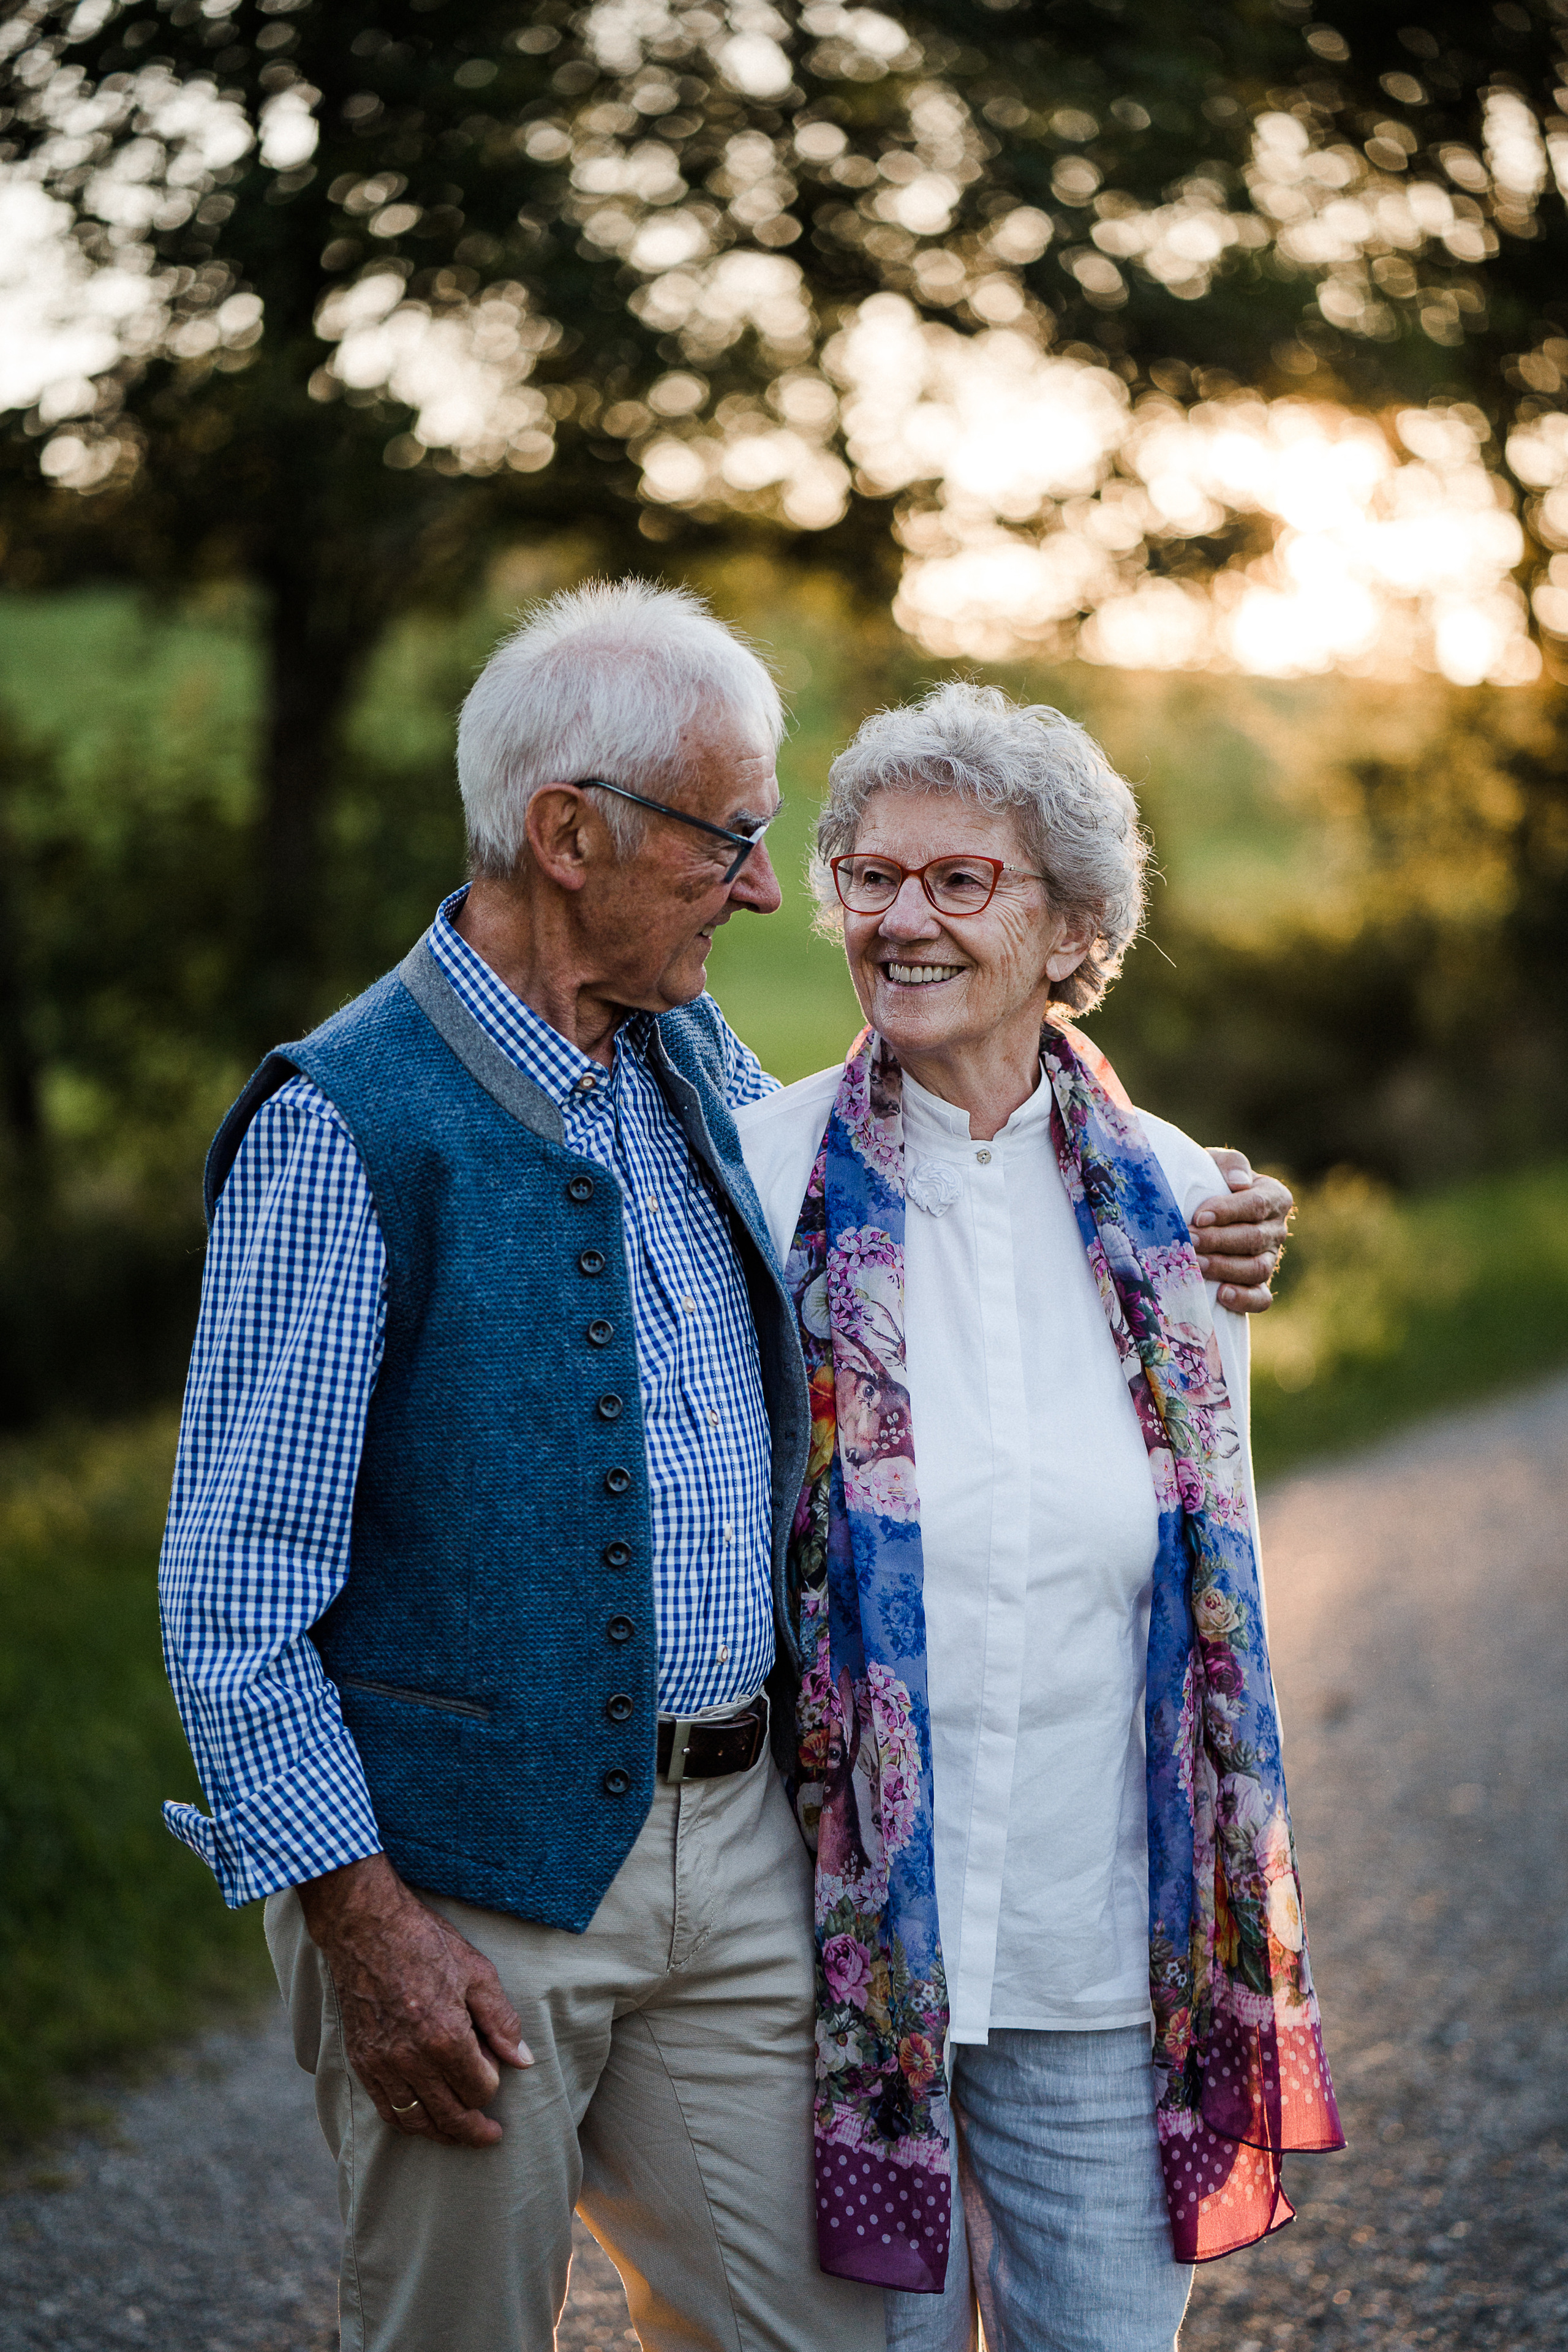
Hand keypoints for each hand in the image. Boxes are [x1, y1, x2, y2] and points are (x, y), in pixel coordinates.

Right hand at [297, 1852, 532, 2145]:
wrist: (366, 1928)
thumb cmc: (425, 1943)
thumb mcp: (477, 1973)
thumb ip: (502, 2021)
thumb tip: (524, 2060)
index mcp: (446, 2038)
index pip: (479, 2089)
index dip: (493, 2083)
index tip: (494, 2066)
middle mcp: (412, 2060)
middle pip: (449, 2116)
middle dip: (474, 2131)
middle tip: (490, 2136)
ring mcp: (382, 2064)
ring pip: (415, 2120)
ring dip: (440, 2133)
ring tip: (458, 2134)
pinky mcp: (361, 2061)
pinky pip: (385, 2108)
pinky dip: (406, 2120)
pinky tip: (420, 2118)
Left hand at [1190, 1149, 1293, 1314]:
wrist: (1200, 1210)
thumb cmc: (1208, 1182)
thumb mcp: (1216, 1164)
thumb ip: (1230, 1164)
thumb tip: (1239, 1183)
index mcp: (1273, 1197)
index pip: (1256, 1204)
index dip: (1228, 1211)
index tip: (1199, 1216)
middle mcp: (1276, 1229)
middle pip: (1254, 1239)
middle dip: (1219, 1241)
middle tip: (1189, 1241)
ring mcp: (1270, 1259)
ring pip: (1257, 1269)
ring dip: (1225, 1268)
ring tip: (1196, 1265)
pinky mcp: (1259, 1285)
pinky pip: (1261, 1299)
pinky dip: (1244, 1299)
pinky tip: (1222, 1295)